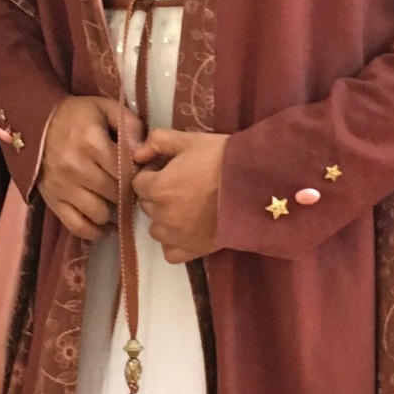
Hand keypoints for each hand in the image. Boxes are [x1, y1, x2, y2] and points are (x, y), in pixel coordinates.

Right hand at [38, 95, 143, 241]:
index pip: (126, 172)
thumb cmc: (76, 115)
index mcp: (92, 144)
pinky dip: (94, 231)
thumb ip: (130, 125)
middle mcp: (77, 168)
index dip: (139, 177)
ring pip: (100, 214)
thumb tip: (144, 152)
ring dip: (113, 212)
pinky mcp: (53, 201)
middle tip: (132, 191)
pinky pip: (77, 226)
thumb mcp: (105, 108)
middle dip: (128, 195)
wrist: (36, 122)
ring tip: (117, 204)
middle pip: (116, 194)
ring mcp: (63, 187)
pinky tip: (104, 225)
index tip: (142, 176)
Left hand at [132, 128, 227, 262]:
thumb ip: (156, 142)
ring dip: (164, 219)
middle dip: (158, 195)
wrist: (255, 184)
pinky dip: (175, 242)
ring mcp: (176, 236)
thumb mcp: (188, 140)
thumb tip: (138, 154)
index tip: (167, 170)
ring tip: (186, 208)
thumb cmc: (221, 159)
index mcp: (158, 188)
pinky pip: (170, 252)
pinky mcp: (192, 251)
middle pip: (147, 206)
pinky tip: (187, 230)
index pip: (139, 183)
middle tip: (181, 186)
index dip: (152, 174)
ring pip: (156, 229)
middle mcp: (162, 215)